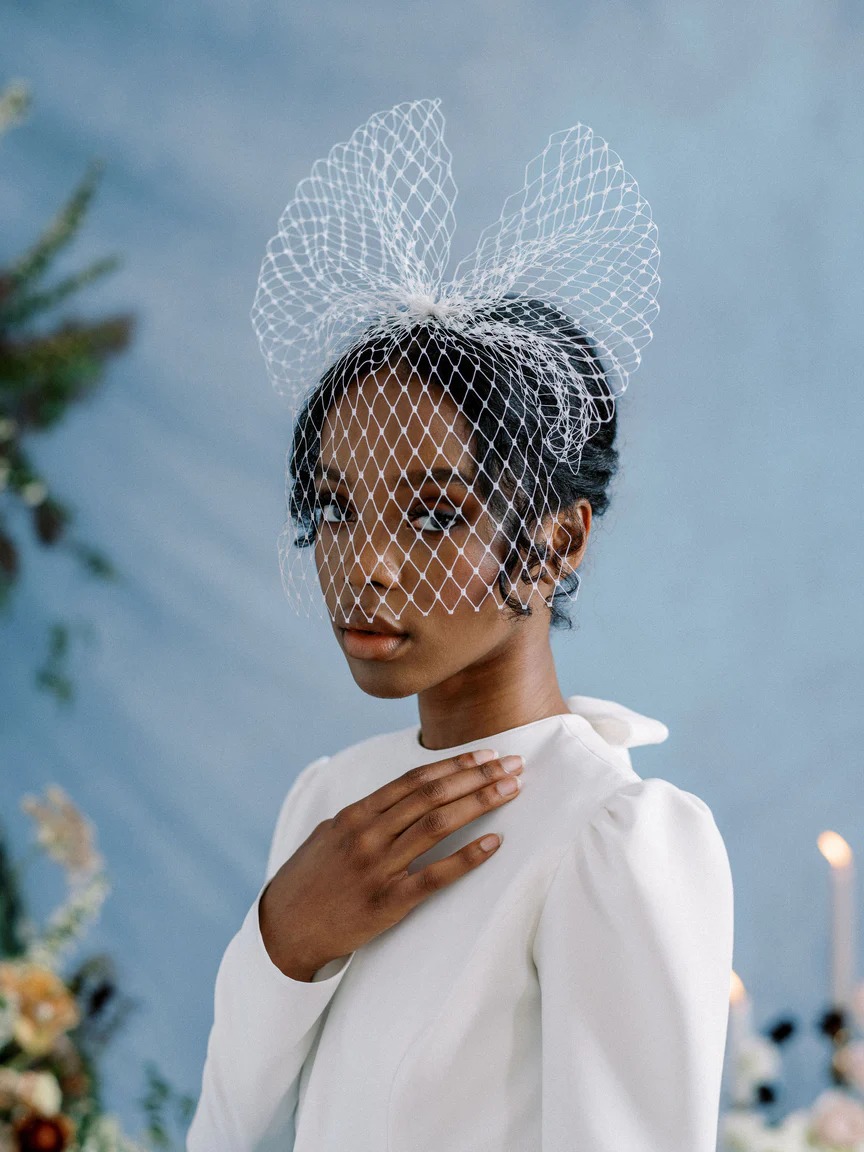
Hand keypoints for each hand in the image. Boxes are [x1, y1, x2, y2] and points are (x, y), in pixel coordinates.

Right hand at [258, 748, 523, 979]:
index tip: (485, 754)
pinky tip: (494, 843)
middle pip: (433, 794)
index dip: (454, 764)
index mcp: (355, 814)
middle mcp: (368, 834)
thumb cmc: (309, 880)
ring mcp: (378, 867)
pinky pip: (435, 875)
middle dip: (477, 776)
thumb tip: (400, 796)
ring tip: (511, 790)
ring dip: (479, 802)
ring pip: (438, 824)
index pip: (414, 779)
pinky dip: (468, 857)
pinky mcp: (387, 902)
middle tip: (513, 764)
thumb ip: (365, 814)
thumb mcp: (330, 834)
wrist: (283, 931)